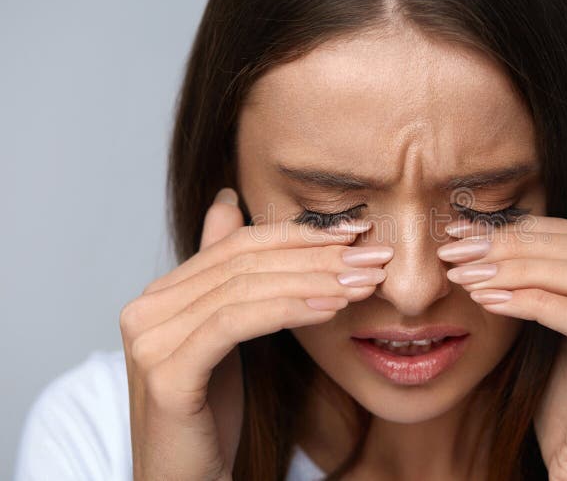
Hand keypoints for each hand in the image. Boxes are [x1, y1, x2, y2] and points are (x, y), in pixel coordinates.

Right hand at [119, 188, 390, 479]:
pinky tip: (332, 308)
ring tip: (364, 281)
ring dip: (315, 280)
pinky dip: (289, 309)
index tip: (356, 232)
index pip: (238, 245)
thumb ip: (222, 273)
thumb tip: (227, 199)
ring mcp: (150, 341)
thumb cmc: (211, 415)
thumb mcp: (223, 335)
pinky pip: (236, 325)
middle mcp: (146, 309)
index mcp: (161, 295)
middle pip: (245, 263)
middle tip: (373, 255)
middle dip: (316, 256)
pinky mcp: (165, 375)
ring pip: (245, 289)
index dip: (298, 234)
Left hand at [438, 178, 566, 480]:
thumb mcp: (555, 335)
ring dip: (514, 269)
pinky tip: (489, 302)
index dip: (518, 226)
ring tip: (465, 276)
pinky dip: (530, 302)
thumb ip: (554, 285)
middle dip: (509, 243)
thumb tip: (538, 236)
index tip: (461, 231)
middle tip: (454, 249)